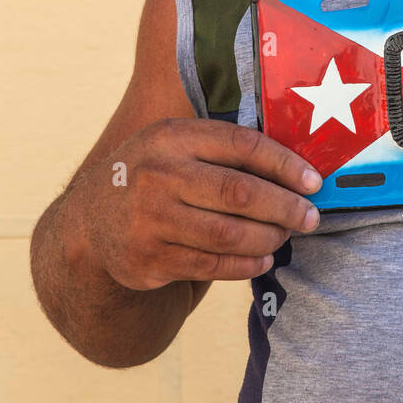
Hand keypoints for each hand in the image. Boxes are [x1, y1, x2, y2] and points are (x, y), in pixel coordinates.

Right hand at [76, 119, 321, 290]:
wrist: (89, 223)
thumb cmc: (153, 176)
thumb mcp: (175, 146)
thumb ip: (222, 149)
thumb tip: (296, 167)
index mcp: (172, 137)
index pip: (242, 145)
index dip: (284, 164)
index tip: (314, 181)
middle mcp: (158, 176)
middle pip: (239, 193)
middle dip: (285, 207)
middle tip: (311, 216)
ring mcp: (150, 221)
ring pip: (229, 234)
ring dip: (268, 238)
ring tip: (284, 236)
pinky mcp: (148, 260)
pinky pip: (212, 265)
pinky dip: (246, 264)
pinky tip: (262, 258)